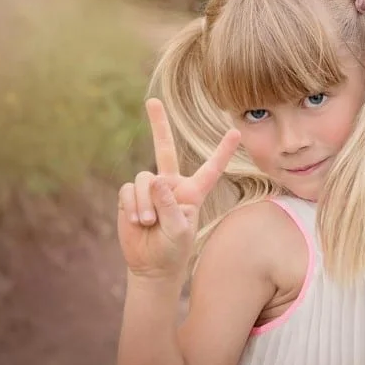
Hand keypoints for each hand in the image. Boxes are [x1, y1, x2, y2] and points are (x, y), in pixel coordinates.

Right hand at [117, 98, 240, 280]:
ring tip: (148, 223)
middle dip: (158, 124)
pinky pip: (129, 190)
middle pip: (163, 149)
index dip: (223, 151)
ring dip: (145, 202)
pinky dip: (132, 206)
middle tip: (152, 101)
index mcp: (193, 191)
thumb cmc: (173, 249)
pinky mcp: (132, 195)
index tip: (236, 131)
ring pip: (144, 178)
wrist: (150, 264)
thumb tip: (156, 181)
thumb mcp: (179, 230)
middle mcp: (171, 184)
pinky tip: (137, 221)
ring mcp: (150, 188)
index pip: (211, 168)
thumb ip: (171, 206)